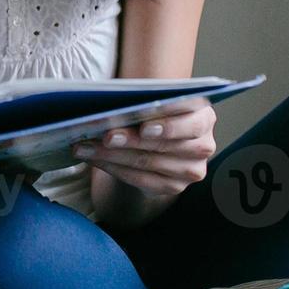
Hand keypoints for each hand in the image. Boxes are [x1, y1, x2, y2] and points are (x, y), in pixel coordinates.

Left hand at [74, 101, 217, 196]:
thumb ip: (141, 101)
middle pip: (163, 144)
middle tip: (103, 135)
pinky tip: (93, 159)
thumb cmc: (151, 113)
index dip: (168, 125)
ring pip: (146, 162)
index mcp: (203, 116)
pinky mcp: (174, 186)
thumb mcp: (151, 101)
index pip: (191, 120)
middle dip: (129, 139)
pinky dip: (112, 168)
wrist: (154, 140)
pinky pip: (139, 179)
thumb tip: (107, 104)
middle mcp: (203, 145)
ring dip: (111, 155)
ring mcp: (190, 169)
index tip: (143, 127)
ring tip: (84, 146)